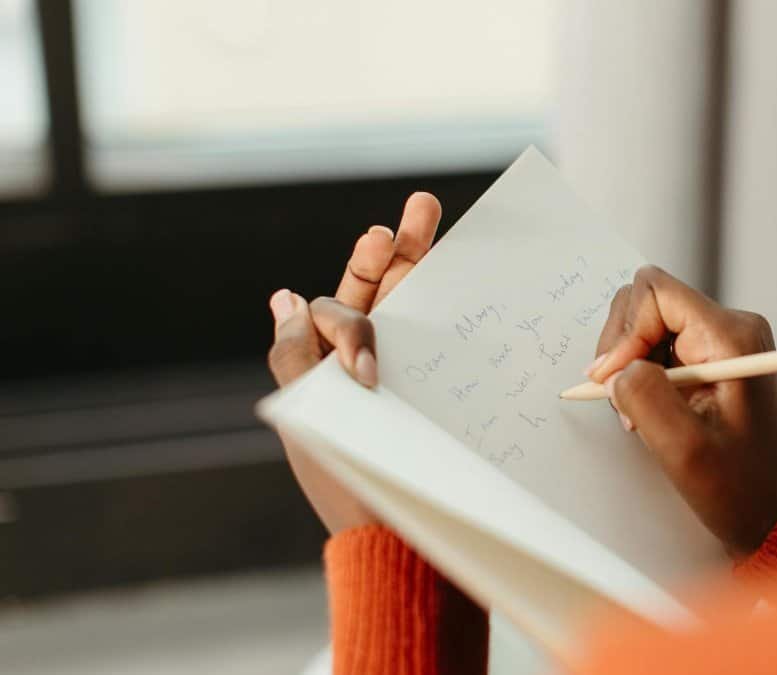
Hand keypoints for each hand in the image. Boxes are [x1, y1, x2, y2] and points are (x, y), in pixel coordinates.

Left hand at [266, 192, 441, 532]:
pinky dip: (452, 298)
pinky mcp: (437, 389)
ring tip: (426, 211)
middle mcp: (365, 362)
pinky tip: (466, 267)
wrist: (403, 543)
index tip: (364, 373)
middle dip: (393, 248)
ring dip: (419, 254)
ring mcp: (406, 373)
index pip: (335, 310)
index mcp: (326, 367)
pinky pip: (441, 336)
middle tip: (419, 208)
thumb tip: (283, 295)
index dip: (347, 325)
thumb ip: (293, 357)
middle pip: (377, 289)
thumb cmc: (350, 489)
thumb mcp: (307, 420)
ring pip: (410, 301)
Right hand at [587, 265, 776, 557]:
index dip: (624, 333)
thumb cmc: (742, 489)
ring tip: (638, 413)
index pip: (655, 293)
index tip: (614, 380)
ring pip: (648, 326)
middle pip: (647, 303)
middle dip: (622, 349)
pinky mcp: (713, 360)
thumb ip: (642, 396)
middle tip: (623, 401)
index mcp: (731, 337)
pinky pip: (660, 348)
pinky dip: (643, 376)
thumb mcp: (683, 449)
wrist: (775, 514)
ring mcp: (722, 343)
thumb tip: (613, 368)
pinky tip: (650, 412)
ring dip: (630, 366)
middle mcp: (731, 328)